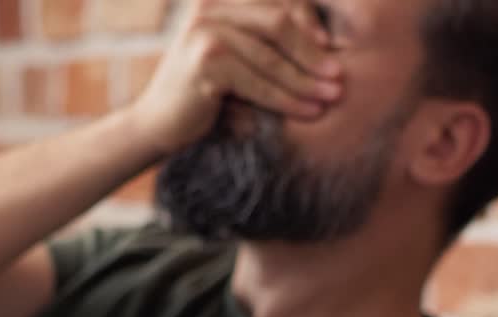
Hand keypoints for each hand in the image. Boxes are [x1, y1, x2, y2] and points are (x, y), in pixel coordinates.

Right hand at [131, 0, 343, 154]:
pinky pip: (259, 82)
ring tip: (332, 97)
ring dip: (306, 80)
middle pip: (277, 23)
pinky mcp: (205, 62)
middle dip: (312, 52)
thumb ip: (266, 43)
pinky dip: (288, 99)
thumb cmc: (205, 94)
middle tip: (340, 76)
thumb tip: (325, 43)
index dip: (307, 21)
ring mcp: (205, 32)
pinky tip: (310, 112)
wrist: (157, 124)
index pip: (275, 1)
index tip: (330, 48)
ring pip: (271, 56)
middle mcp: (209, 6)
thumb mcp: (237, 58)